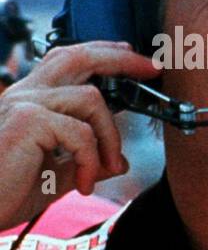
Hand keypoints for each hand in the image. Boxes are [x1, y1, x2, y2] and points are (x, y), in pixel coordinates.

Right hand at [0, 41, 160, 228]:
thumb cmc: (7, 194)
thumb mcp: (58, 176)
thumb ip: (87, 163)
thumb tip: (119, 163)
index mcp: (30, 101)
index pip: (68, 62)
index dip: (104, 55)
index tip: (136, 60)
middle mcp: (24, 95)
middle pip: (78, 57)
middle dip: (121, 59)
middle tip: (151, 69)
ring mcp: (24, 103)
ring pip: (91, 99)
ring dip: (110, 136)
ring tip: (107, 167)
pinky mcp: (27, 120)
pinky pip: (82, 133)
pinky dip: (92, 160)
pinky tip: (84, 183)